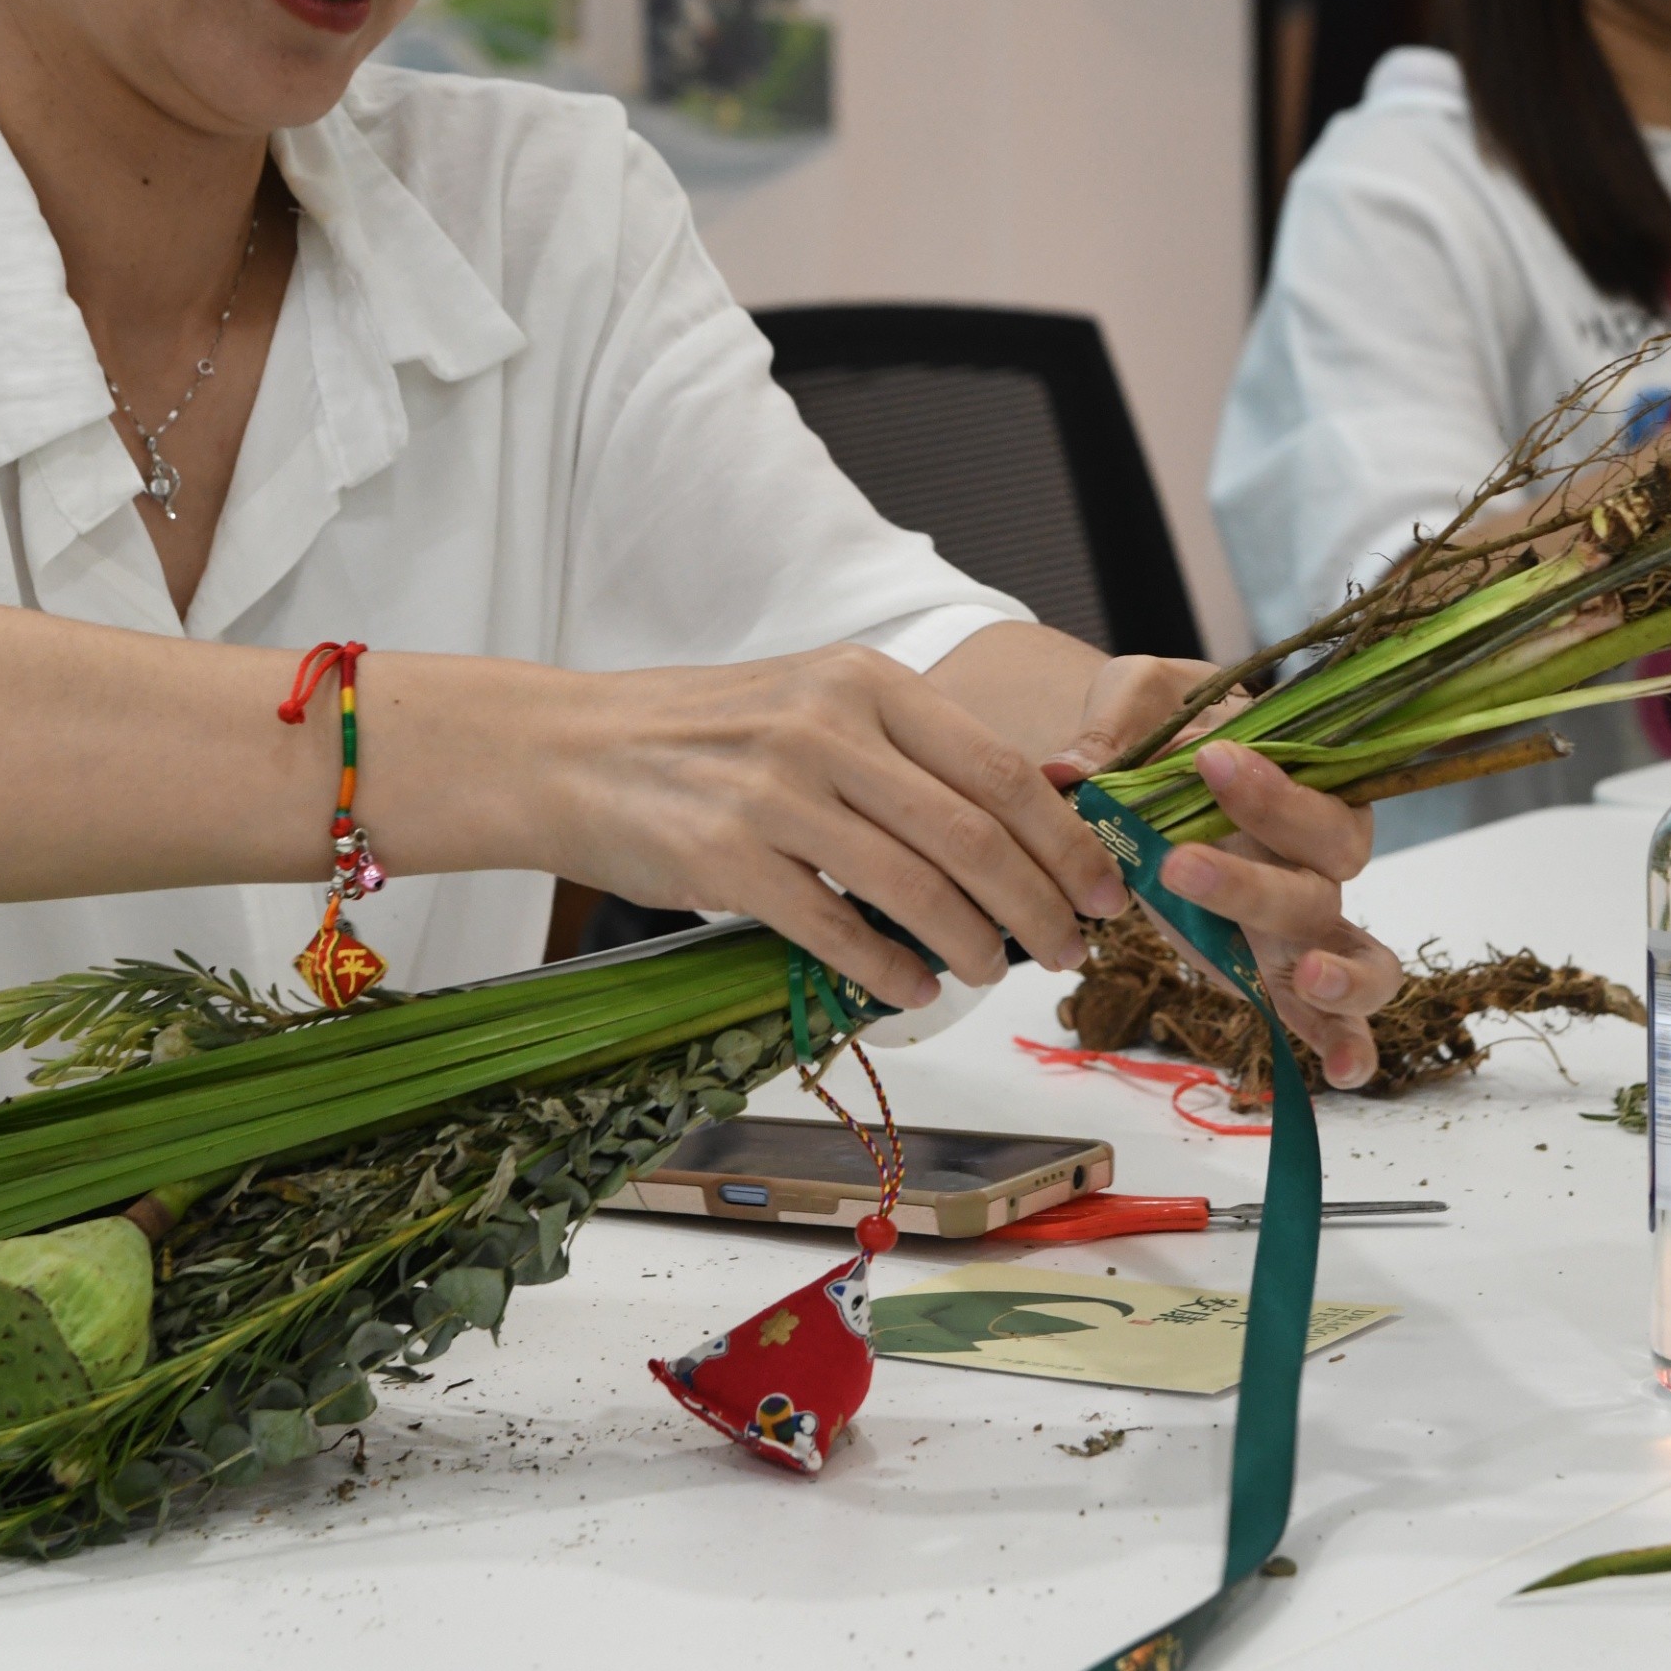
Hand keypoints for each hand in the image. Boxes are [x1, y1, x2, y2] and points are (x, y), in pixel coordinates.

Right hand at [496, 647, 1129, 1011]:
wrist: (566, 748)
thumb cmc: (701, 733)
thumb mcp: (809, 704)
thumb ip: (898, 753)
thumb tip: (1008, 832)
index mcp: (864, 682)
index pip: (999, 767)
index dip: (1065, 838)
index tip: (1103, 889)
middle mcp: (827, 728)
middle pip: (973, 832)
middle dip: (1039, 903)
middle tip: (1069, 950)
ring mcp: (774, 792)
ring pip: (914, 885)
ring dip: (972, 942)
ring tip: (994, 972)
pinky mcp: (725, 858)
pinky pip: (833, 928)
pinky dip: (888, 967)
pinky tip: (916, 988)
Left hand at [1046, 661, 1404, 1090]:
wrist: (1153, 767)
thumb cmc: (1166, 727)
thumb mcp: (1139, 699)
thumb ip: (1115, 724)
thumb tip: (1070, 770)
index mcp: (1308, 778)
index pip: (1315, 788)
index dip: (1272, 788)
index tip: (1207, 760)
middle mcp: (1318, 856)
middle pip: (1323, 875)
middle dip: (1254, 880)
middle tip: (1175, 864)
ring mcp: (1307, 921)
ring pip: (1358, 953)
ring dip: (1342, 973)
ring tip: (1304, 978)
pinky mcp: (1279, 970)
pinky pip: (1333, 1016)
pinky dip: (1346, 1044)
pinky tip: (1337, 1074)